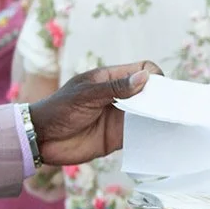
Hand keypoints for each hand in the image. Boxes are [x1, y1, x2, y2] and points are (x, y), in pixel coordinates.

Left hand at [29, 61, 161, 164]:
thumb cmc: (59, 109)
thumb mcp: (86, 95)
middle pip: (150, 91)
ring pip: (148, 113)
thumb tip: (146, 77)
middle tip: (169, 108)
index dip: (154, 76)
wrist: (40, 139)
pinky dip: (151, 136)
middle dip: (162, 97)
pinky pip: (140, 135)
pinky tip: (158, 138)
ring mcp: (121, 117)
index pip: (143, 69)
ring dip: (158, 117)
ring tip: (169, 123)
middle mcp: (120, 96)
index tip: (159, 90)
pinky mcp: (118, 137)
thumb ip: (116, 88)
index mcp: (111, 78)